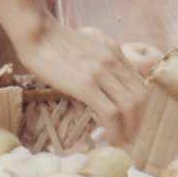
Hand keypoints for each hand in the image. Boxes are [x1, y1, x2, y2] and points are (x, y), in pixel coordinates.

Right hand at [14, 15, 146, 142]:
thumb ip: (100, 60)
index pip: (140, 84)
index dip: (141, 109)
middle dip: (139, 123)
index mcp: (114, 51)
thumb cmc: (54, 42)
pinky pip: (110, 112)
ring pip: (130, 106)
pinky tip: (108, 138)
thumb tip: (104, 85)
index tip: (133, 123)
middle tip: (129, 138)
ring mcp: (101, 72)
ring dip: (129, 130)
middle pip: (140, 97)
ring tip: (121, 142)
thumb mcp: (86, 45)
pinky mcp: (86, 84)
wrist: (37, 34)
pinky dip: (114, 131)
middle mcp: (112, 60)